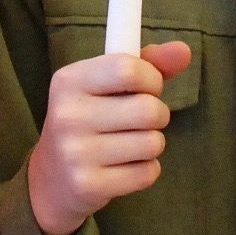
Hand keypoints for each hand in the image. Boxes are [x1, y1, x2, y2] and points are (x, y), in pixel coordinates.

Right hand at [26, 41, 192, 234]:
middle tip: (141, 120)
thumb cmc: (89, 120)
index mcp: (69, 80)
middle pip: (148, 109)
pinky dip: (146, 170)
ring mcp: (76, 152)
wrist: (52, 177)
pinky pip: (147, 173)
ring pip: (152, 143)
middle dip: (157, 115)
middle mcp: (68, 114)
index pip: (128, 69)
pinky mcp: (88, 184)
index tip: (147, 87)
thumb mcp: (106, 86)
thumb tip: (184, 50)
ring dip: (152, 143)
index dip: (151, 79)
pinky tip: (125, 167)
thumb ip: (146, 65)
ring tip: (130, 144)